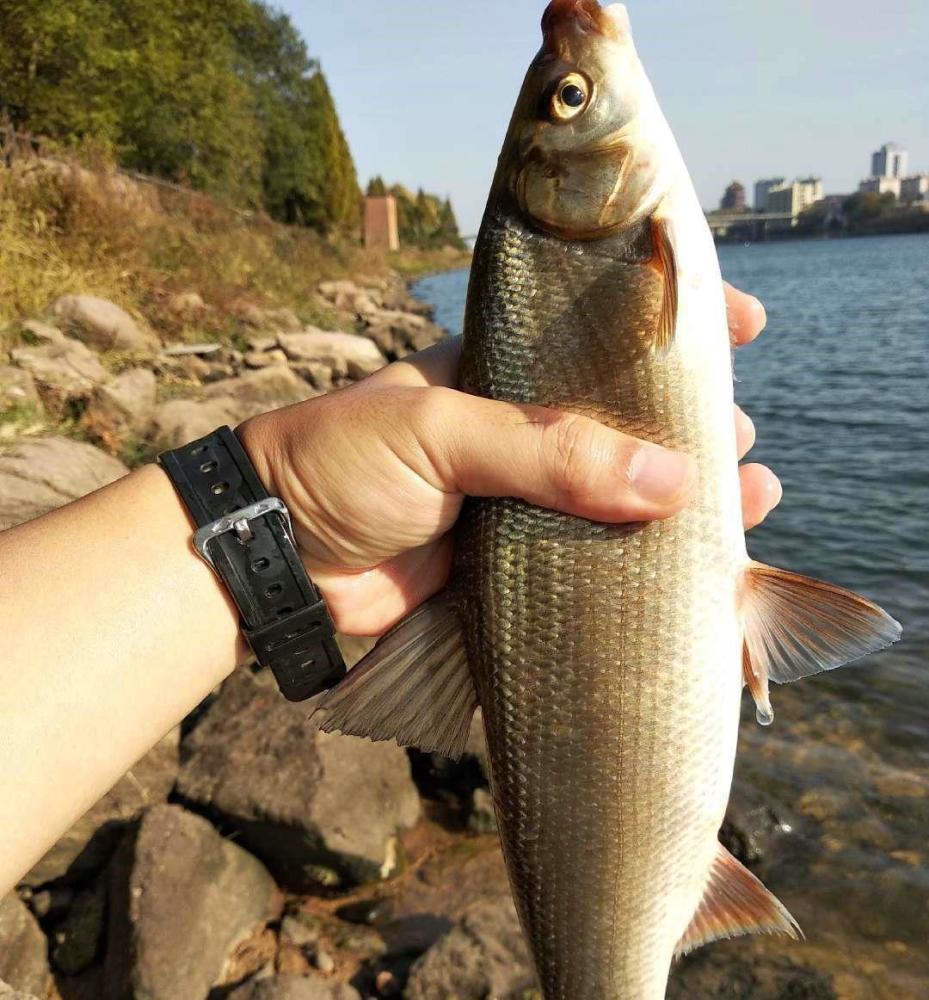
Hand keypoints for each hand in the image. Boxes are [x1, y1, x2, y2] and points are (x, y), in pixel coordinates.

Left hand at [239, 283, 778, 635]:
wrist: (276, 558)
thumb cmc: (339, 464)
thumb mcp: (437, 434)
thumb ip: (545, 451)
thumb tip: (669, 478)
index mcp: (498, 373)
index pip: (597, 335)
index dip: (667, 325)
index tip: (739, 323)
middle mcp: (517, 431)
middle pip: (623, 421)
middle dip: (689, 423)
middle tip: (741, 434)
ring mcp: (519, 500)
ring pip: (620, 495)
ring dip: (685, 498)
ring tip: (749, 498)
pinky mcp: (514, 564)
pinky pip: (592, 561)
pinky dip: (642, 564)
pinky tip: (696, 568)